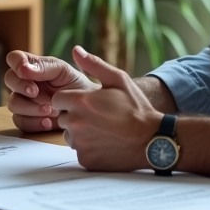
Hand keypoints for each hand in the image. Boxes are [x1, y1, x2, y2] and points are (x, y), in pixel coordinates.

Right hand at [5, 49, 97, 132]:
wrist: (90, 111)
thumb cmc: (77, 86)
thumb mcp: (64, 72)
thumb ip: (44, 67)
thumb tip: (24, 68)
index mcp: (34, 66)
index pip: (14, 58)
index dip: (16, 64)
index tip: (25, 72)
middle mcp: (26, 82)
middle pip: (9, 79)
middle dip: (21, 86)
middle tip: (36, 92)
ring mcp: (25, 102)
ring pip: (13, 103)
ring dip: (30, 107)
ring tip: (50, 110)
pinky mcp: (29, 120)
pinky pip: (20, 121)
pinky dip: (34, 123)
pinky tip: (48, 122)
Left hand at [52, 46, 161, 170]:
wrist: (152, 139)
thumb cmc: (136, 108)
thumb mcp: (118, 79)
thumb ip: (93, 64)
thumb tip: (76, 50)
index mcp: (80, 101)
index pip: (57, 100)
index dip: (70, 100)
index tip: (87, 103)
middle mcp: (75, 122)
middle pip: (62, 118)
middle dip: (75, 115)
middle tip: (98, 116)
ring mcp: (80, 143)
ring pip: (70, 135)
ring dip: (80, 132)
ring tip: (103, 129)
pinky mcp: (86, 159)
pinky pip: (79, 151)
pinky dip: (89, 148)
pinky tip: (106, 142)